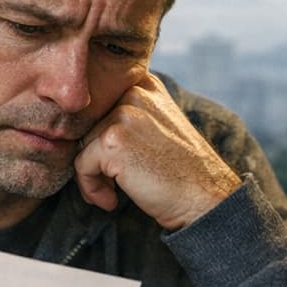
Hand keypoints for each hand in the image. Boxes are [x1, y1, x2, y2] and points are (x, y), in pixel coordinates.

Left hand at [73, 72, 241, 229]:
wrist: (206, 198)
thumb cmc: (182, 172)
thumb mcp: (160, 127)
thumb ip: (130, 116)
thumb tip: (82, 128)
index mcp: (145, 85)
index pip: (101, 108)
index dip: (101, 140)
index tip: (115, 165)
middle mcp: (134, 92)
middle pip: (88, 126)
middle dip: (96, 160)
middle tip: (114, 185)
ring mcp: (123, 114)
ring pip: (81, 146)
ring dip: (93, 176)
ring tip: (115, 193)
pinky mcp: (112, 140)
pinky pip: (81, 166)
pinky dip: (91, 189)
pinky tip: (113, 201)